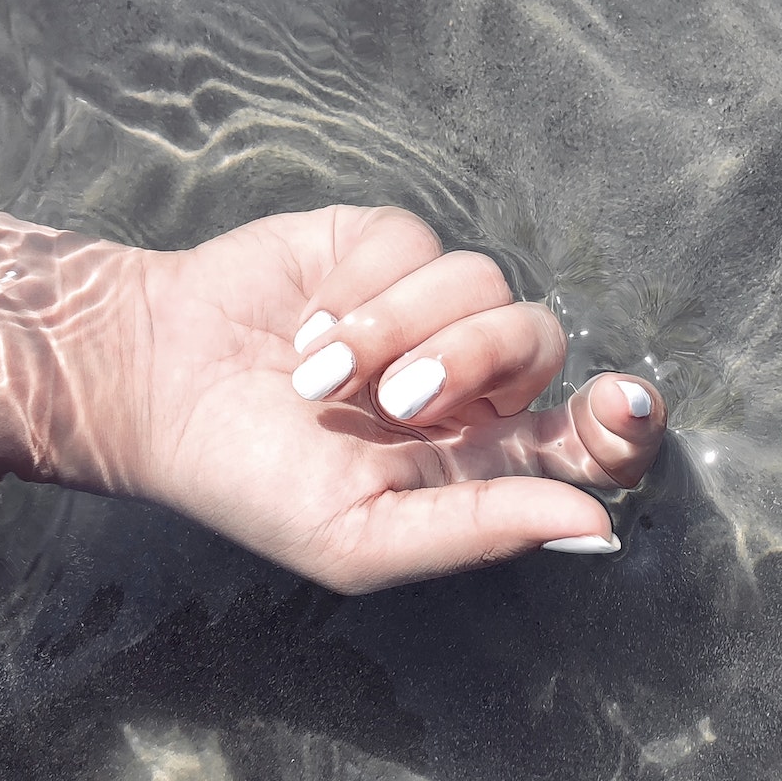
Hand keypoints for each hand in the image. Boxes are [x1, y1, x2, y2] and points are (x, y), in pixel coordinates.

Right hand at [113, 206, 665, 593]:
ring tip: (318, 372)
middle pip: (540, 340)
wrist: (155, 391)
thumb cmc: (256, 482)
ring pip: (484, 283)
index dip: (626, 420)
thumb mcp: (361, 538)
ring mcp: (428, 304)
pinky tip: (306, 321)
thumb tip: (598, 527)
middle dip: (471, 363)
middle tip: (395, 401)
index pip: (592, 436)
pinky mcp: (383, 246)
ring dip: (395, 330)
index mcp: (481, 455)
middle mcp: (469, 376)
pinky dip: (358, 289)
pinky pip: (417, 242)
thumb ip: (479, 530)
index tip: (624, 403)